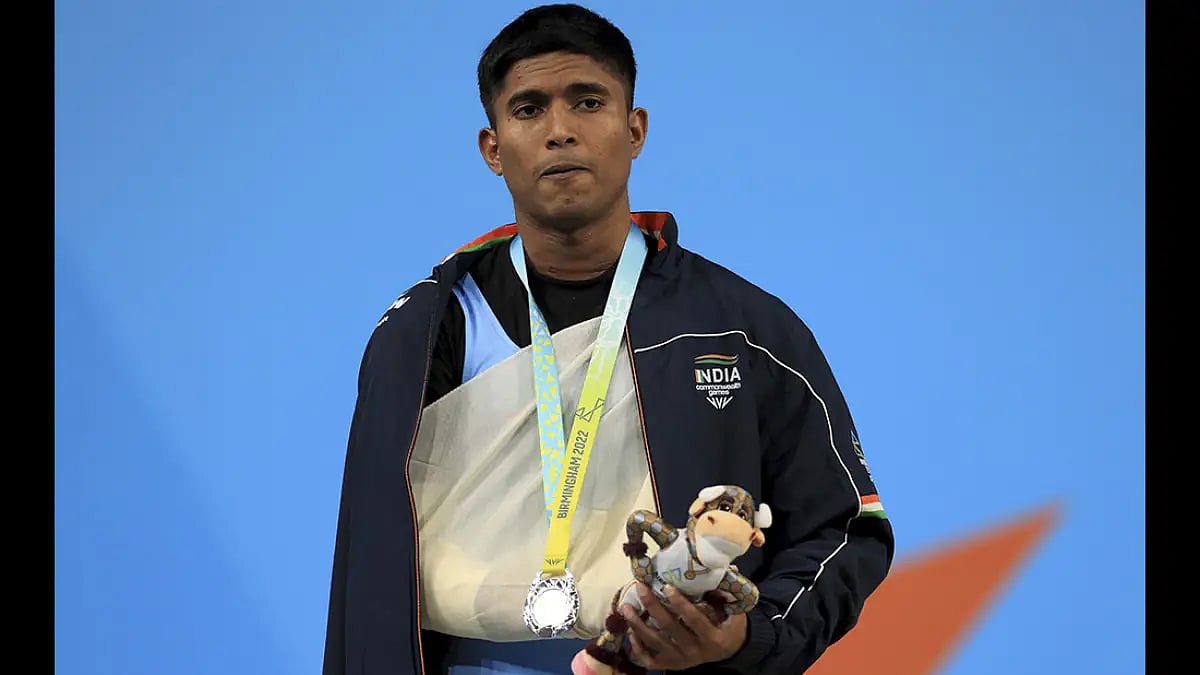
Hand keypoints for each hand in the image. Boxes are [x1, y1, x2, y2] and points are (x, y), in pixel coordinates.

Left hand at [620, 583, 746, 670]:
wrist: (729, 652)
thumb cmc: (729, 626)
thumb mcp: (735, 612)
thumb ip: (726, 594)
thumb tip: (721, 569)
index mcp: (712, 637)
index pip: (694, 619)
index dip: (680, 603)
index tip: (666, 586)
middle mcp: (695, 651)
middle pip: (669, 628)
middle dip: (652, 607)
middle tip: (640, 588)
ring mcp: (681, 659)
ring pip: (655, 643)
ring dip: (638, 625)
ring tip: (625, 608)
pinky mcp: (671, 665)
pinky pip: (650, 660)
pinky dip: (638, 647)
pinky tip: (630, 632)